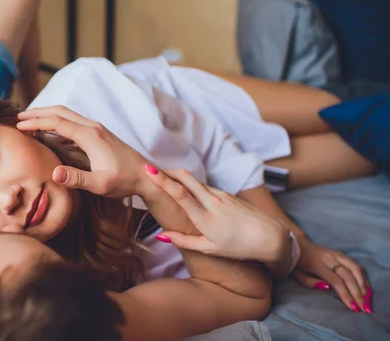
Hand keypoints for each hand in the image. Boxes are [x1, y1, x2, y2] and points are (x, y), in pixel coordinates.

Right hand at [17, 106, 147, 197]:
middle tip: (19, 118)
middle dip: (38, 113)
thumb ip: (76, 179)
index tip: (19, 126)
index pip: (57, 123)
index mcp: (90, 136)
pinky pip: (74, 122)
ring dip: (48, 115)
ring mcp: (97, 129)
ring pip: (68, 115)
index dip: (36, 123)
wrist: (146, 176)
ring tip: (31, 122)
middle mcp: (92, 127)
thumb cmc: (124, 181)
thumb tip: (54, 173)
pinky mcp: (99, 134)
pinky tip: (53, 134)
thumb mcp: (100, 185)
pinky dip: (59, 123)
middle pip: (60, 112)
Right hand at [145, 167, 290, 263]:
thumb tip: (161, 234)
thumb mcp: (209, 248)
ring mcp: (221, 195)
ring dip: (180, 177)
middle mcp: (212, 202)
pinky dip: (193, 185)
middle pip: (187, 178)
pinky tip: (188, 190)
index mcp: (204, 218)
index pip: (180, 194)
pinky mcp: (228, 194)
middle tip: (151, 169)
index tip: (148, 171)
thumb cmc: (238, 247)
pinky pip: (206, 187)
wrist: (270, 237)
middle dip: (168, 171)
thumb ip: (183, 241)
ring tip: (165, 178)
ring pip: (196, 182)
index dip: (163, 180)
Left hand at [293, 242, 372, 312]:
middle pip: (348, 276)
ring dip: (363, 285)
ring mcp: (336, 254)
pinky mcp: (341, 254)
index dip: (346, 294)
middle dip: (358, 293)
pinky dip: (363, 277)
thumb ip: (310, 282)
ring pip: (355, 269)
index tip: (353, 307)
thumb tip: (328, 287)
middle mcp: (329, 258)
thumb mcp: (297, 274)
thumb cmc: (296, 263)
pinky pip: (356, 265)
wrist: (298, 244)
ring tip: (367, 300)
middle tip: (365, 308)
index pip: (336, 281)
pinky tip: (366, 289)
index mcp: (317, 264)